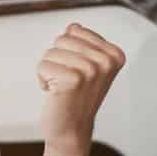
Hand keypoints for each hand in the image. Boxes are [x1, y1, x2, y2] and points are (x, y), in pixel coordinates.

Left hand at [35, 22, 125, 155]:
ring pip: (51, 51)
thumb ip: (81, 43)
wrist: (71, 130)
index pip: (75, 30)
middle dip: (57, 59)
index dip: (68, 51)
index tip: (78, 72)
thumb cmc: (76, 97)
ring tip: (61, 87)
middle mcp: (106, 61)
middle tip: (67, 82)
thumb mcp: (85, 66)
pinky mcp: (73, 80)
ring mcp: (91, 70)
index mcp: (114, 54)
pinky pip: (42, 65)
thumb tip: (73, 26)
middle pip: (62, 39)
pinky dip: (42, 80)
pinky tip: (54, 93)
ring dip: (49, 70)